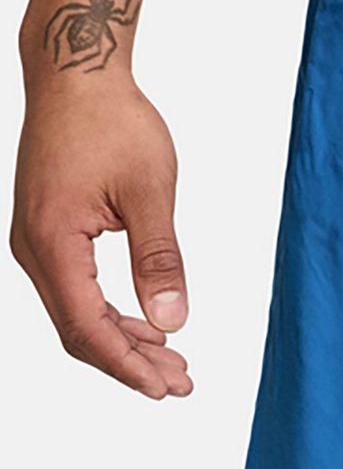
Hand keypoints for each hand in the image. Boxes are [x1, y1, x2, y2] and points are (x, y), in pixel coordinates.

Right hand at [11, 68, 192, 398]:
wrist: (77, 79)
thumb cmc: (114, 124)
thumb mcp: (150, 193)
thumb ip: (160, 260)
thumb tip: (173, 322)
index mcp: (54, 243)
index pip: (86, 326)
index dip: (126, 365)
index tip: (164, 390)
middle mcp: (34, 249)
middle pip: (79, 330)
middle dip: (130, 362)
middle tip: (182, 384)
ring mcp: (38, 243)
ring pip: (77, 314)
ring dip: (124, 342)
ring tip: (175, 363)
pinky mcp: (50, 234)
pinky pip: (76, 291)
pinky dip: (112, 314)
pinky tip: (149, 326)